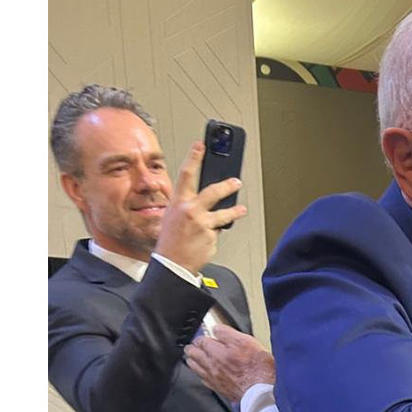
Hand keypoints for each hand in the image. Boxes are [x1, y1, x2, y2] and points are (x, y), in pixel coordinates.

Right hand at [155, 142, 247, 273]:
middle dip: (227, 185)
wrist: (172, 266)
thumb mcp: (171, 217)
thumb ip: (185, 205)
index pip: (187, 174)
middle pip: (213, 191)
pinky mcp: (211, 237)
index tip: (200, 145)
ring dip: (235, 211)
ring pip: (224, 214)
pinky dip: (214, 235)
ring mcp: (203, 224)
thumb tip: (201, 199)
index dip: (194, 157)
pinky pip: (218, 232)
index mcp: (178, 202)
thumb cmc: (170, 242)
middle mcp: (191, 210)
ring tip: (241, 210)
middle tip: (236, 182)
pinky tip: (207, 240)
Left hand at [185, 325, 275, 401]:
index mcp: (217, 352)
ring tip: (192, 358)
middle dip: (192, 349)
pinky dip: (202, 375)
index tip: (202, 336)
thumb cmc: (257, 368)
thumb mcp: (245, 341)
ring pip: (196, 368)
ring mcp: (214, 378)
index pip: (201, 341)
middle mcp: (212, 366)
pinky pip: (205, 381)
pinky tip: (205, 375)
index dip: (201, 337)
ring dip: (193, 361)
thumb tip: (216, 329)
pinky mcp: (220, 389)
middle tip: (191, 346)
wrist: (261, 391)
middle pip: (194, 355)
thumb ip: (227, 333)